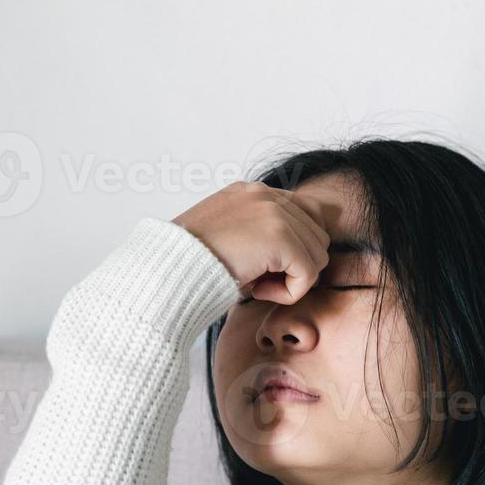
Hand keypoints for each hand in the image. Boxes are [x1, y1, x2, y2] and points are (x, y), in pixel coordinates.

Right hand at [172, 181, 331, 304]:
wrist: (167, 269)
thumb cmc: (187, 263)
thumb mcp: (224, 237)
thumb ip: (257, 233)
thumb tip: (294, 257)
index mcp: (252, 191)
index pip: (305, 213)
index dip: (295, 248)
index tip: (263, 268)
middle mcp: (266, 195)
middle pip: (317, 235)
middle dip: (295, 264)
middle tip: (259, 280)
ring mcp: (275, 213)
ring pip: (317, 255)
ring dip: (291, 280)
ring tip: (256, 286)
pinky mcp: (281, 238)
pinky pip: (309, 274)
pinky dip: (289, 292)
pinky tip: (257, 291)